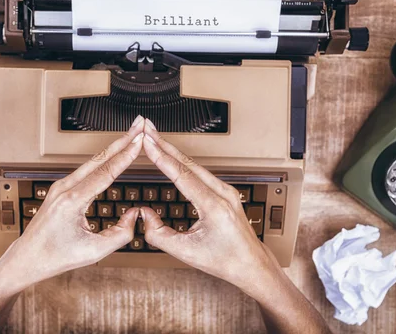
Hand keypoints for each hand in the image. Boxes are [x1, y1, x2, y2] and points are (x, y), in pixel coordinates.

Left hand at [0, 116, 145, 289]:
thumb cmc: (55, 256)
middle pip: (99, 158)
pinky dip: (103, 159)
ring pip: (92, 161)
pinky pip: (85, 169)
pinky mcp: (60, 189)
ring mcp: (61, 186)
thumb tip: (134, 215)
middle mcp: (64, 188)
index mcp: (72, 201)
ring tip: (131, 137)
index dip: (126, 155)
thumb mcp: (94, 251)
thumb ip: (121, 234)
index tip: (139, 141)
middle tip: (138, 125)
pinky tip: (112, 155)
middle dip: (122, 140)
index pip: (105, 172)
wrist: (28, 258)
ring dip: (113, 147)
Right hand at [140, 120, 281, 297]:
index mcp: (214, 207)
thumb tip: (144, 215)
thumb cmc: (225, 260)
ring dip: (173, 151)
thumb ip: (159, 234)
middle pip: (189, 162)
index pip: (183, 175)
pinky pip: (201, 172)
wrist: (251, 265)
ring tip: (155, 139)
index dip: (162, 157)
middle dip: (165, 144)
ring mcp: (226, 191)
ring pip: (195, 165)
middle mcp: (223, 194)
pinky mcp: (225, 192)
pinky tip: (173, 156)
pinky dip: (184, 161)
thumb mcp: (186, 252)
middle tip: (148, 129)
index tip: (148, 143)